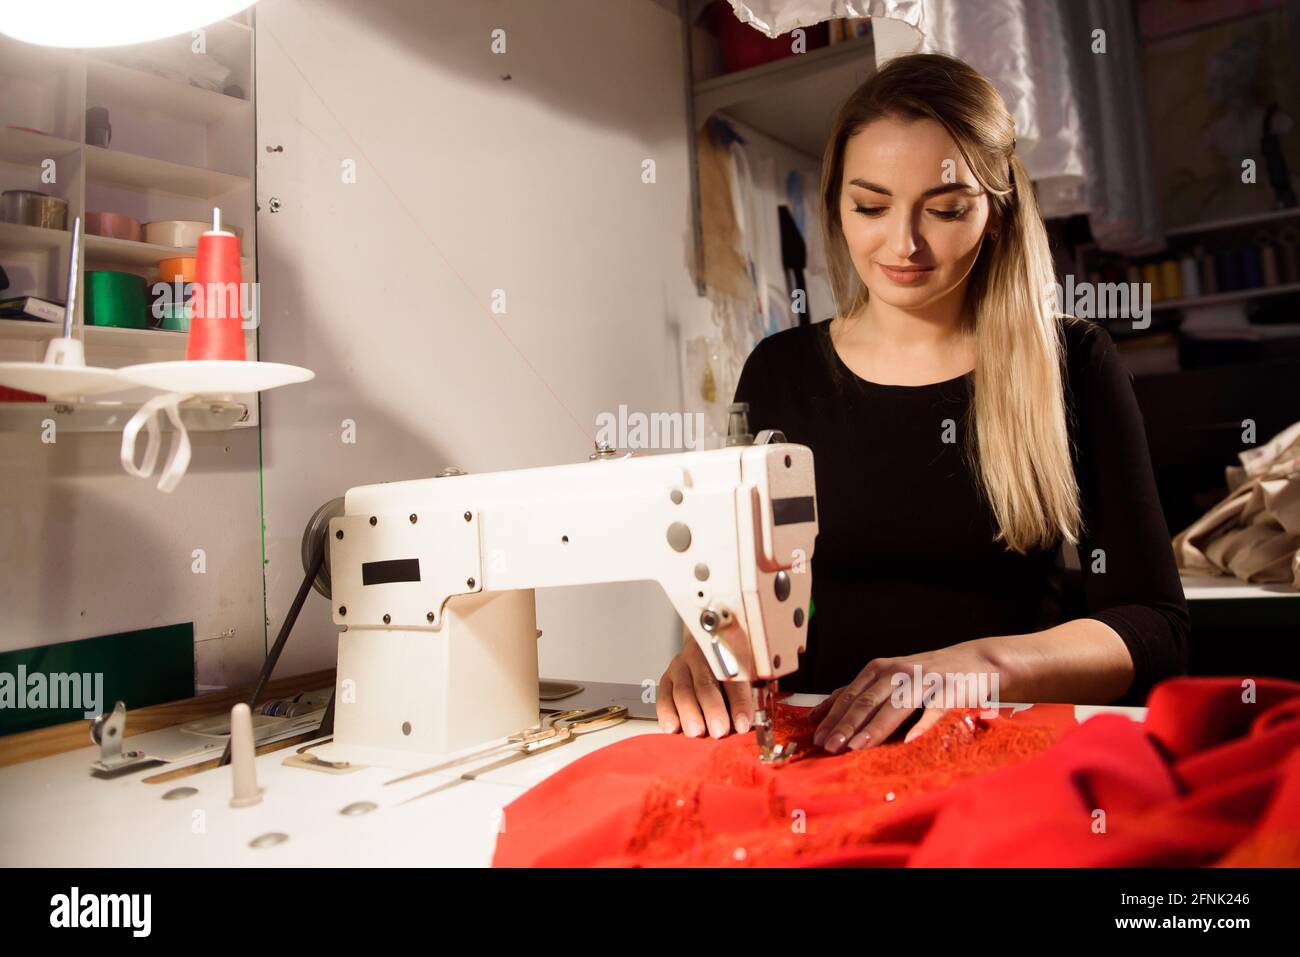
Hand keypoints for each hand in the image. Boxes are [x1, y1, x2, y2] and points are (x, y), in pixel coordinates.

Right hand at [656, 631, 752, 737]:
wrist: (706, 653)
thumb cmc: (730, 670)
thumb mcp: (747, 675)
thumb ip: (750, 695)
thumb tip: (749, 723)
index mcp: (725, 654)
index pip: (734, 679)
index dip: (739, 703)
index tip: (743, 724)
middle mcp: (700, 657)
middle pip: (705, 685)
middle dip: (712, 710)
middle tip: (719, 731)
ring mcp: (680, 667)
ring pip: (682, 692)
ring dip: (689, 715)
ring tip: (696, 732)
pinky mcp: (666, 679)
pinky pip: (663, 697)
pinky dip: (667, 714)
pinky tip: (673, 728)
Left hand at [809, 641, 999, 753]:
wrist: (972, 660)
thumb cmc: (923, 675)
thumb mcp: (887, 677)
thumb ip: (857, 693)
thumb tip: (818, 714)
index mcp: (878, 669)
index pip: (849, 695)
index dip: (832, 717)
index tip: (816, 739)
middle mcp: (897, 672)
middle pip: (866, 701)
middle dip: (846, 725)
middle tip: (830, 747)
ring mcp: (923, 681)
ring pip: (894, 706)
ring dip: (874, 727)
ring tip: (858, 747)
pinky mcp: (949, 691)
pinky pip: (933, 710)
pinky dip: (921, 725)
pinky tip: (910, 740)